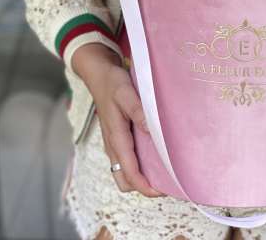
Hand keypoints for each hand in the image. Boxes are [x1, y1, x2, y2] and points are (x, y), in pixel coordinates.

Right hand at [71, 43, 163, 196]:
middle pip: (124, 179)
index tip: (163, 190)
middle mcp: (113, 145)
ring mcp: (113, 143)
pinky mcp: (116, 138)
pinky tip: (154, 156)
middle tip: (166, 182)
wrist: (99, 75)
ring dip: (140, 176)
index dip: (145, 186)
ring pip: (124, 171)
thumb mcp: (127, 93)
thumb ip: (139, 111)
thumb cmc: (113, 83)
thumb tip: (152, 131)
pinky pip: (125, 160)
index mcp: (116, 137)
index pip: (129, 172)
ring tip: (163, 171)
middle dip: (143, 186)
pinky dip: (138, 165)